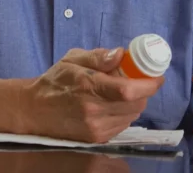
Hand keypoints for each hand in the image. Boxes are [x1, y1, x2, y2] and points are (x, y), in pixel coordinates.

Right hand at [23, 47, 163, 142]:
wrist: (35, 110)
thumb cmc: (55, 81)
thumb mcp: (72, 59)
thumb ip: (98, 56)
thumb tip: (121, 54)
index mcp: (89, 88)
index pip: (129, 91)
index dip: (149, 84)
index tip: (157, 76)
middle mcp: (94, 111)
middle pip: (135, 104)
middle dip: (143, 90)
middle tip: (138, 80)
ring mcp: (96, 128)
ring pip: (132, 115)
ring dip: (134, 102)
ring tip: (122, 92)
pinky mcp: (97, 139)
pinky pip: (123, 124)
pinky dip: (125, 113)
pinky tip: (113, 104)